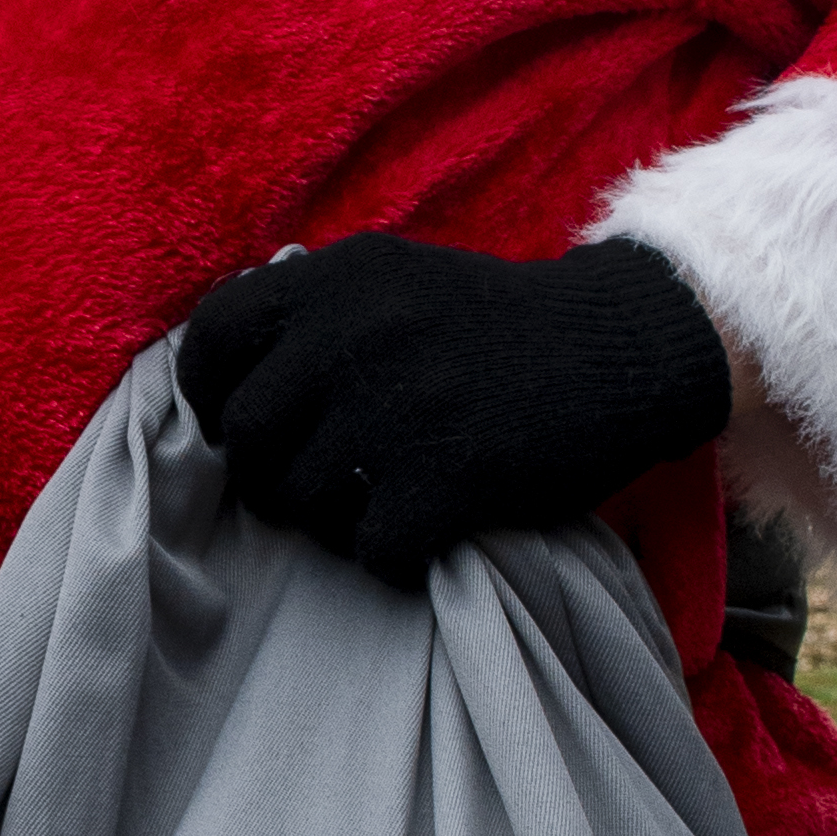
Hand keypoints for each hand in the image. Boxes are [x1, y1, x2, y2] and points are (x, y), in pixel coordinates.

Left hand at [178, 231, 732, 588]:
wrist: (624, 347)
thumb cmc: (500, 328)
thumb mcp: (399, 282)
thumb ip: (318, 315)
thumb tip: (230, 379)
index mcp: (336, 280)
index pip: (214, 338)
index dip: (211, 395)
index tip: (239, 424)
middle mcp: (353, 335)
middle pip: (246, 437)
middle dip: (273, 472)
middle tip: (322, 483)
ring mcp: (396, 409)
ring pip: (299, 501)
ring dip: (331, 520)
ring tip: (378, 505)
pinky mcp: (446, 479)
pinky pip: (369, 549)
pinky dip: (392, 555)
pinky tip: (427, 532)